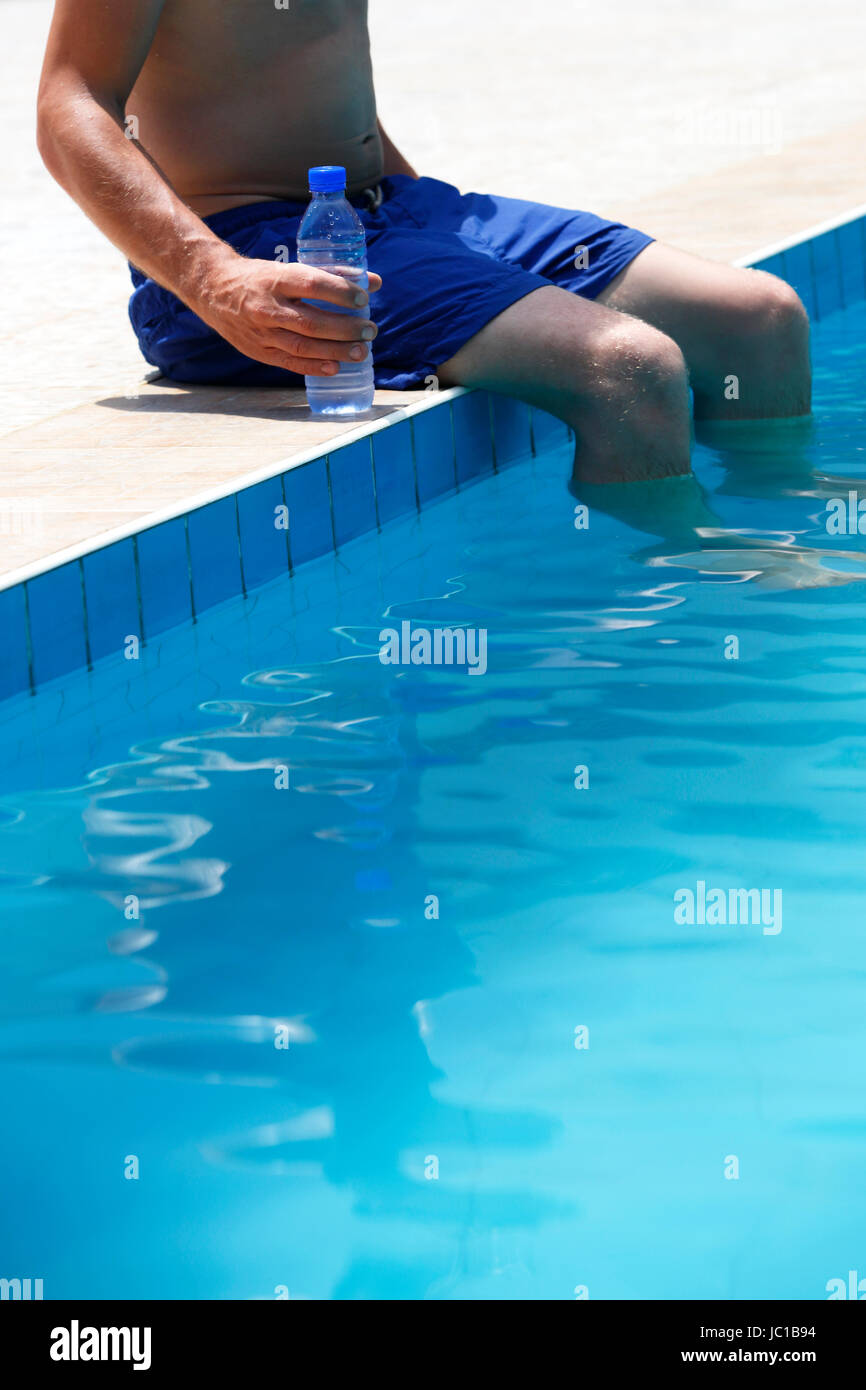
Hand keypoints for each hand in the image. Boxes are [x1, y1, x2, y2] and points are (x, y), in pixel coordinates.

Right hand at [192, 254, 381, 375]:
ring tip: (361, 352)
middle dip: (345, 328)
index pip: (312, 284)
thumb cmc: (260, 278)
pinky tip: (336, 368)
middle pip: (312, 321)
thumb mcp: (288, 269)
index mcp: (276, 279)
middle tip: (370, 330)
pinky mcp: (258, 351)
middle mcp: (268, 307)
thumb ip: (329, 276)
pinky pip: (290, 362)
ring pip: (304, 345)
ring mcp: (262, 332)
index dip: (340, 293)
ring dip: (336, 351)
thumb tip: (374, 282)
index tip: (363, 298)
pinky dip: (314, 366)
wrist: (212, 288)